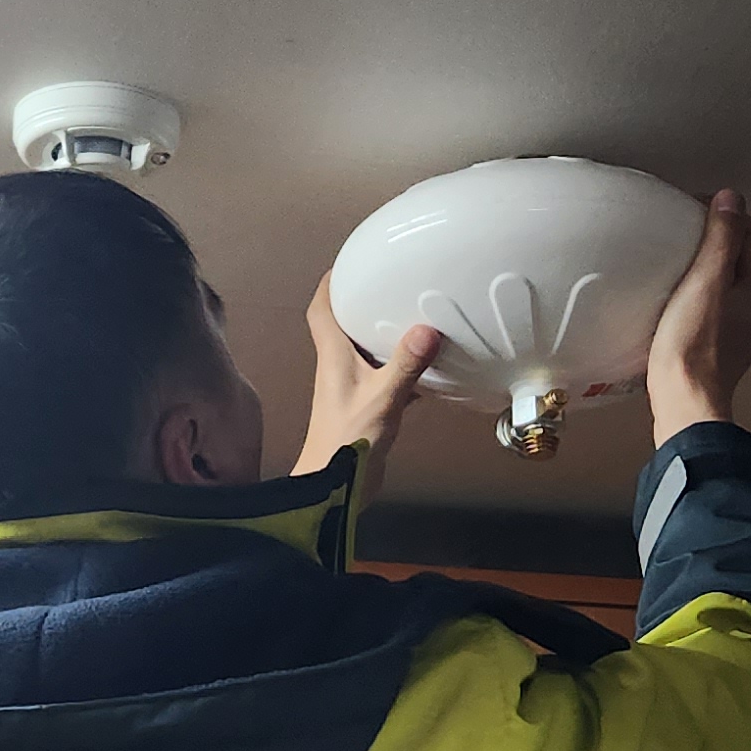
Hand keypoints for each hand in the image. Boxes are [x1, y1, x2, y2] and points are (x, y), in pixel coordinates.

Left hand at [294, 277, 443, 491]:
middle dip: (364, 303)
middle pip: (345, 325)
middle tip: (393, 284)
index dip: (331, 284)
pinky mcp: (366, 407)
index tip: (350, 263)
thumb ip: (405, 365)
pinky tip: (430, 368)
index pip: (321, 310)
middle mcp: (338, 366)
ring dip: (386, 336)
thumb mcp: (382, 398)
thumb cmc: (347, 439)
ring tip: (416, 317)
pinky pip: (385, 377)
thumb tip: (428, 329)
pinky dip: (403, 369)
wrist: (334, 486)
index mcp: (333, 356)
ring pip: (367, 351)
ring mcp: (352, 388)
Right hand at [648, 189, 750, 439]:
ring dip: (712, 263)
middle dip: (723, 236)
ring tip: (681, 256)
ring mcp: (742, 332)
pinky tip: (678, 292)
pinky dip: (703, 288)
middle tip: (688, 228)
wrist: (685, 405)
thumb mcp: (705, 281)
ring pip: (733, 282)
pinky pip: (719, 304)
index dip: (731, 215)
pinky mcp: (721, 347)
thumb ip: (721, 238)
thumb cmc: (691, 347)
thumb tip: (732, 199)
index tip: (697, 209)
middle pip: (748, 258)